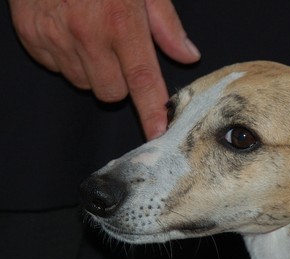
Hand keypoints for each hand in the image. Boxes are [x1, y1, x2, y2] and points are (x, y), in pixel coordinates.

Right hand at [9, 0, 200, 139]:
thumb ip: (166, 24)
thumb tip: (188, 55)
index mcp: (120, 23)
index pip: (142, 81)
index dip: (151, 112)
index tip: (159, 133)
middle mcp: (87, 35)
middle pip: (111, 92)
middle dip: (120, 82)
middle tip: (119, 52)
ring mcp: (55, 36)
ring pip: (84, 83)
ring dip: (93, 70)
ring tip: (92, 36)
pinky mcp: (31, 35)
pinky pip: (56, 67)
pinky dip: (66, 57)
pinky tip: (69, 30)